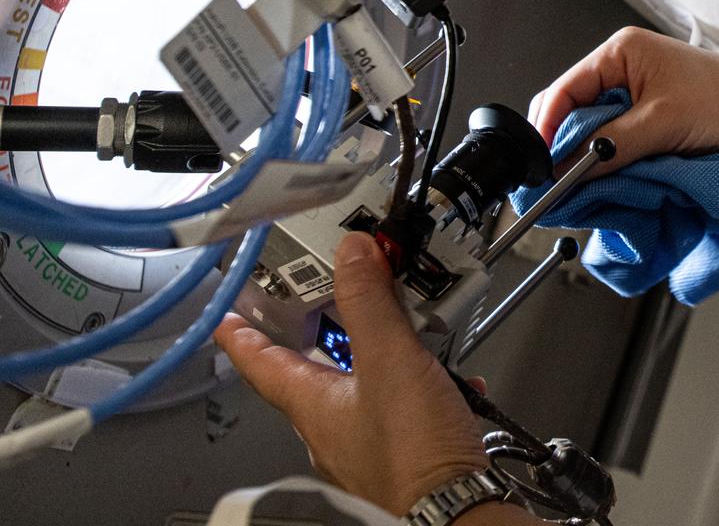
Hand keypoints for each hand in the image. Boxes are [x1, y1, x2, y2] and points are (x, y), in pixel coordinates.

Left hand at [214, 231, 492, 516]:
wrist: (455, 509)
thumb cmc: (412, 451)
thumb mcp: (390, 360)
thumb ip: (370, 303)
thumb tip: (351, 253)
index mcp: (313, 405)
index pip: (262, 364)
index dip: (243, 336)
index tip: (227, 318)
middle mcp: (331, 429)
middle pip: (313, 373)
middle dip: (323, 336)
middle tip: (325, 306)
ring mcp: (366, 445)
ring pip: (361, 388)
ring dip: (382, 357)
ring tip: (410, 334)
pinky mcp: (402, 455)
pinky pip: (403, 410)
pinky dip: (423, 387)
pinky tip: (453, 382)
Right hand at [530, 27, 718, 173]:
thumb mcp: (663, 124)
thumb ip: (611, 147)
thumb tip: (566, 172)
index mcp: (620, 52)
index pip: (564, 91)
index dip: (547, 132)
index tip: (539, 170)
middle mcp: (623, 69)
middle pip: (573, 113)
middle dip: (565, 149)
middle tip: (558, 186)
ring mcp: (635, 95)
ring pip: (592, 132)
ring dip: (588, 159)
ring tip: (581, 188)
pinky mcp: (648, 120)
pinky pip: (614, 142)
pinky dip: (609, 163)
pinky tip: (606, 181)